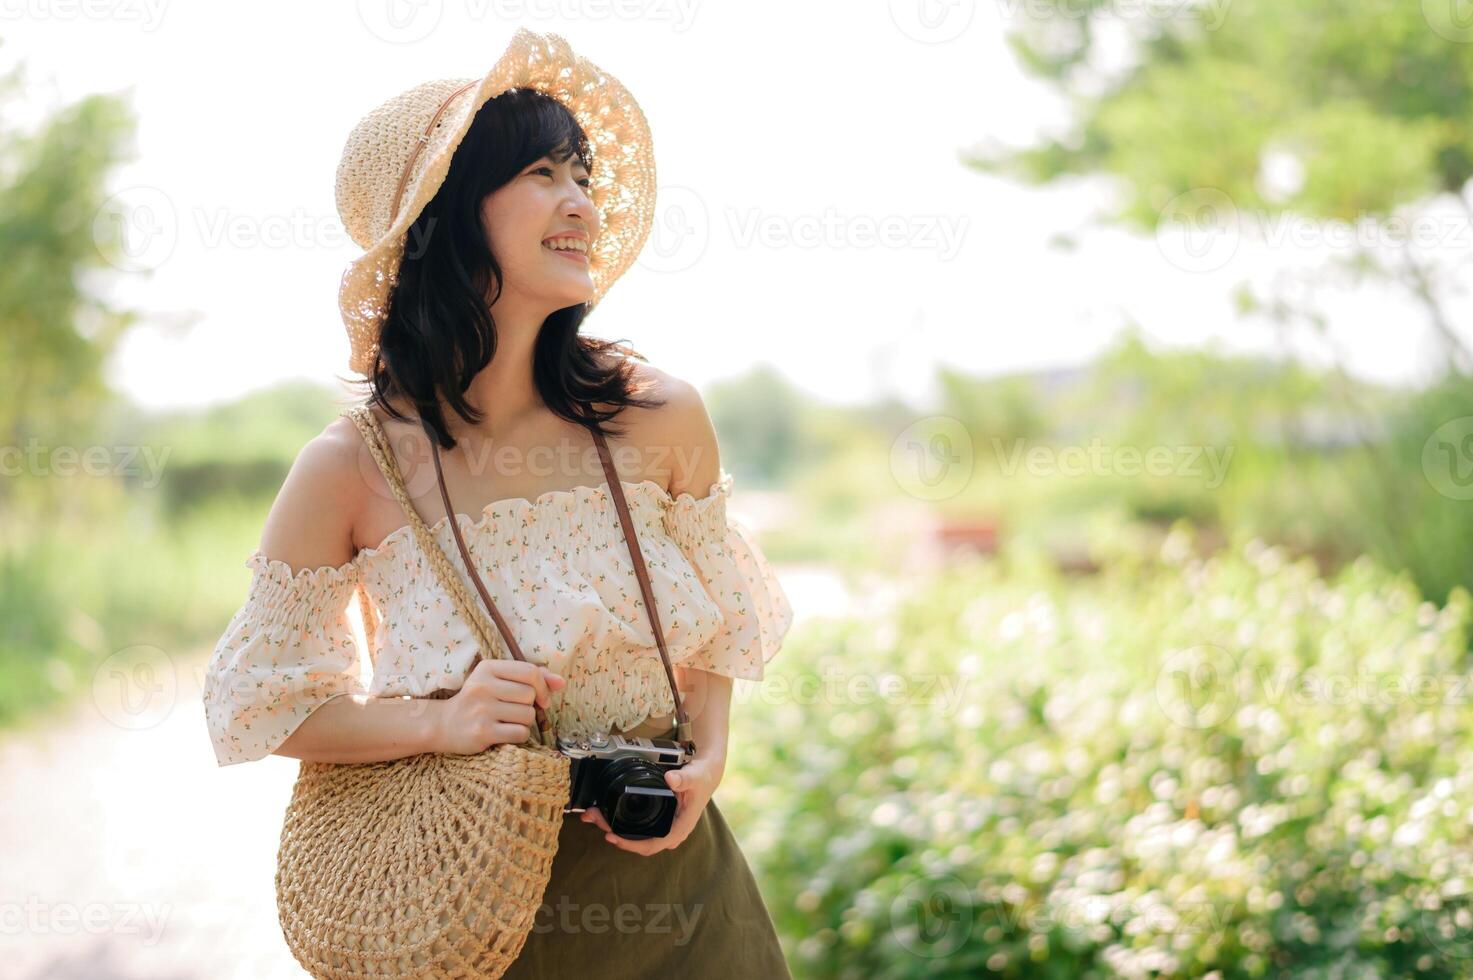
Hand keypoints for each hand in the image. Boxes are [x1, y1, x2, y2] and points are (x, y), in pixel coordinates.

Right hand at [432, 660, 564, 754]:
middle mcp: (483, 686)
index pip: (530, 672)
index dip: (544, 686)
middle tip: (515, 711)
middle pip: (530, 695)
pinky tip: (504, 733)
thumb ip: (532, 678)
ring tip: (507, 721)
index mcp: (488, 668)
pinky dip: (519, 736)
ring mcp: (482, 710)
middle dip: (531, 706)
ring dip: (524, 722)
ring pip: (527, 715)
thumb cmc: (479, 700)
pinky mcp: (482, 732)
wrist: (444, 725)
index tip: (541, 698)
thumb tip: (561, 682)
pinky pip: (520, 733)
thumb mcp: (499, 681)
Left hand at [578, 749, 725, 855]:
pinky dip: (620, 821)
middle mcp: (670, 832)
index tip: (613, 837)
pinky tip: (607, 813)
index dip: (631, 845)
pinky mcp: (657, 821)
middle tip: (595, 819)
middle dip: (615, 834)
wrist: (705, 774)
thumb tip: (671, 779)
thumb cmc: (701, 778)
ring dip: (614, 826)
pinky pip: (636, 827)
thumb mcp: (696, 776)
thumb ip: (684, 778)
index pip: (652, 845)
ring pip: (635, 835)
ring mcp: (663, 827)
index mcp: (679, 828)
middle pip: (638, 842)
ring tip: (594, 815)